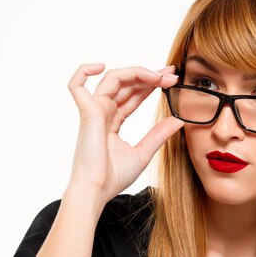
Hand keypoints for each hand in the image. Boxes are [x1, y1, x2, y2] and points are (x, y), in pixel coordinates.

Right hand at [66, 63, 183, 203]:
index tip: (172, 79)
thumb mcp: (143, 152)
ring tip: (158, 77)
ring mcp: (94, 111)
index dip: (152, 83)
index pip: (134, 93)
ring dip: (137, 72)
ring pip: (113, 78)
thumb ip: (159, 135)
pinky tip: (101, 66)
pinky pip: (76, 86)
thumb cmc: (113, 177)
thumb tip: (179, 120)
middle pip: (127, 83)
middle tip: (172, 74)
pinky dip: (84, 71)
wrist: (97, 190)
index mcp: (113, 120)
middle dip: (151, 75)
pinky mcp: (87, 113)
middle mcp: (103, 112)